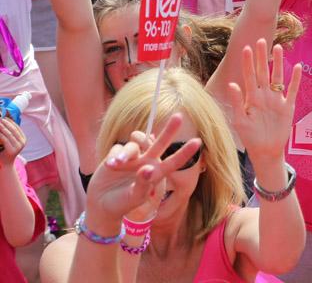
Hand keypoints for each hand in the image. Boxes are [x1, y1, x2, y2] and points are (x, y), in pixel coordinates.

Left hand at [0, 108, 25, 166]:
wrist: (5, 165)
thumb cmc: (5, 153)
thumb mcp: (9, 142)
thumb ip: (9, 135)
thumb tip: (5, 123)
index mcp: (23, 139)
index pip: (17, 128)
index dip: (10, 122)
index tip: (4, 118)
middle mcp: (22, 142)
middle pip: (13, 130)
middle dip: (6, 124)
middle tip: (0, 119)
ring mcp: (18, 146)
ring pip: (9, 134)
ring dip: (2, 128)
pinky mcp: (12, 150)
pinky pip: (5, 139)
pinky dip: (0, 134)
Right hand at [85, 113, 201, 226]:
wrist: (102, 204)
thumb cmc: (123, 204)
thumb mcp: (134, 197)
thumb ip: (142, 183)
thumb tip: (148, 169)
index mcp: (156, 173)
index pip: (173, 162)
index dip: (185, 152)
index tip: (198, 142)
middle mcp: (147, 162)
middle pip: (160, 143)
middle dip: (169, 130)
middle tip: (178, 116)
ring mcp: (133, 157)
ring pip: (134, 145)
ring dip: (125, 153)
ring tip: (114, 165)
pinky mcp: (117, 154)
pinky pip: (119, 148)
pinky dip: (115, 155)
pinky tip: (109, 165)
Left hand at [224, 40, 301, 163]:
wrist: (265, 151)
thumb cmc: (250, 137)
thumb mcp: (240, 121)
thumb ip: (237, 102)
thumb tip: (232, 84)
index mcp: (251, 98)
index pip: (249, 76)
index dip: (248, 63)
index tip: (246, 48)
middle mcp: (264, 96)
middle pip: (263, 72)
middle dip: (262, 57)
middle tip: (261, 40)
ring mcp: (276, 100)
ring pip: (278, 77)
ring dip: (278, 63)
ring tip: (278, 48)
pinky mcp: (287, 107)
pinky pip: (292, 90)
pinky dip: (295, 79)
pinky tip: (298, 67)